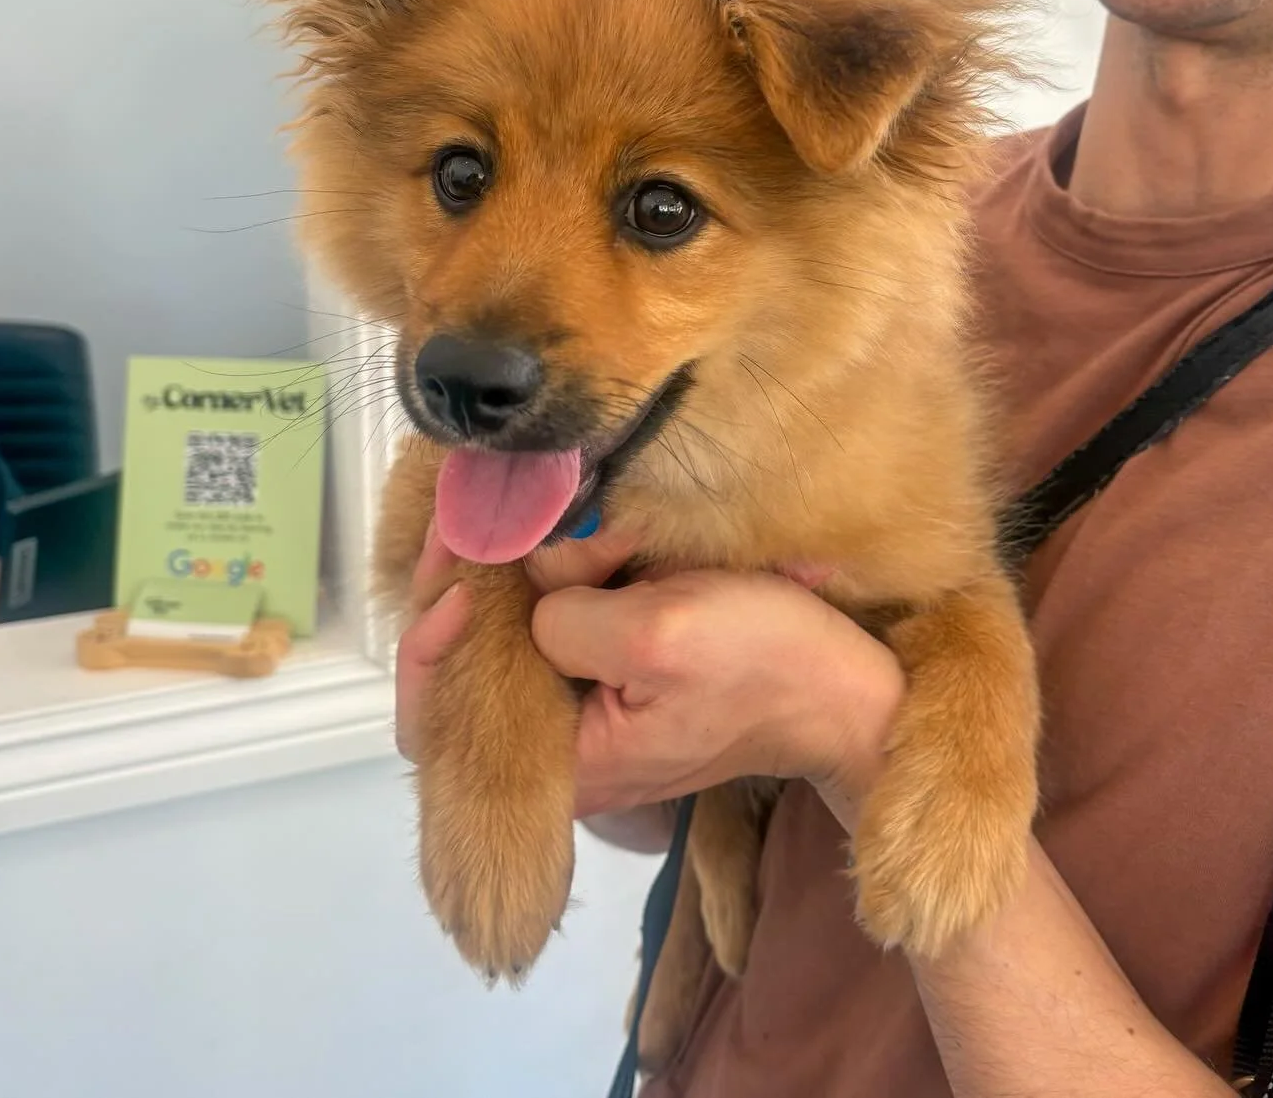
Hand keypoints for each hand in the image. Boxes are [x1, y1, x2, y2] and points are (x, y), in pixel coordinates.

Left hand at [394, 526, 903, 834]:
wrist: (842, 688)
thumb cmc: (761, 664)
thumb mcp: (660, 633)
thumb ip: (570, 613)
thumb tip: (531, 577)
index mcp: (563, 761)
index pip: (438, 728)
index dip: (429, 650)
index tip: (461, 578)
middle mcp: (561, 744)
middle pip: (462, 672)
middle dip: (457, 588)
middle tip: (461, 515)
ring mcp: (587, 707)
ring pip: (504, 641)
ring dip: (497, 572)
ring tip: (497, 512)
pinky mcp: (614, 674)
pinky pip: (549, 625)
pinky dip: (539, 575)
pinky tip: (543, 530)